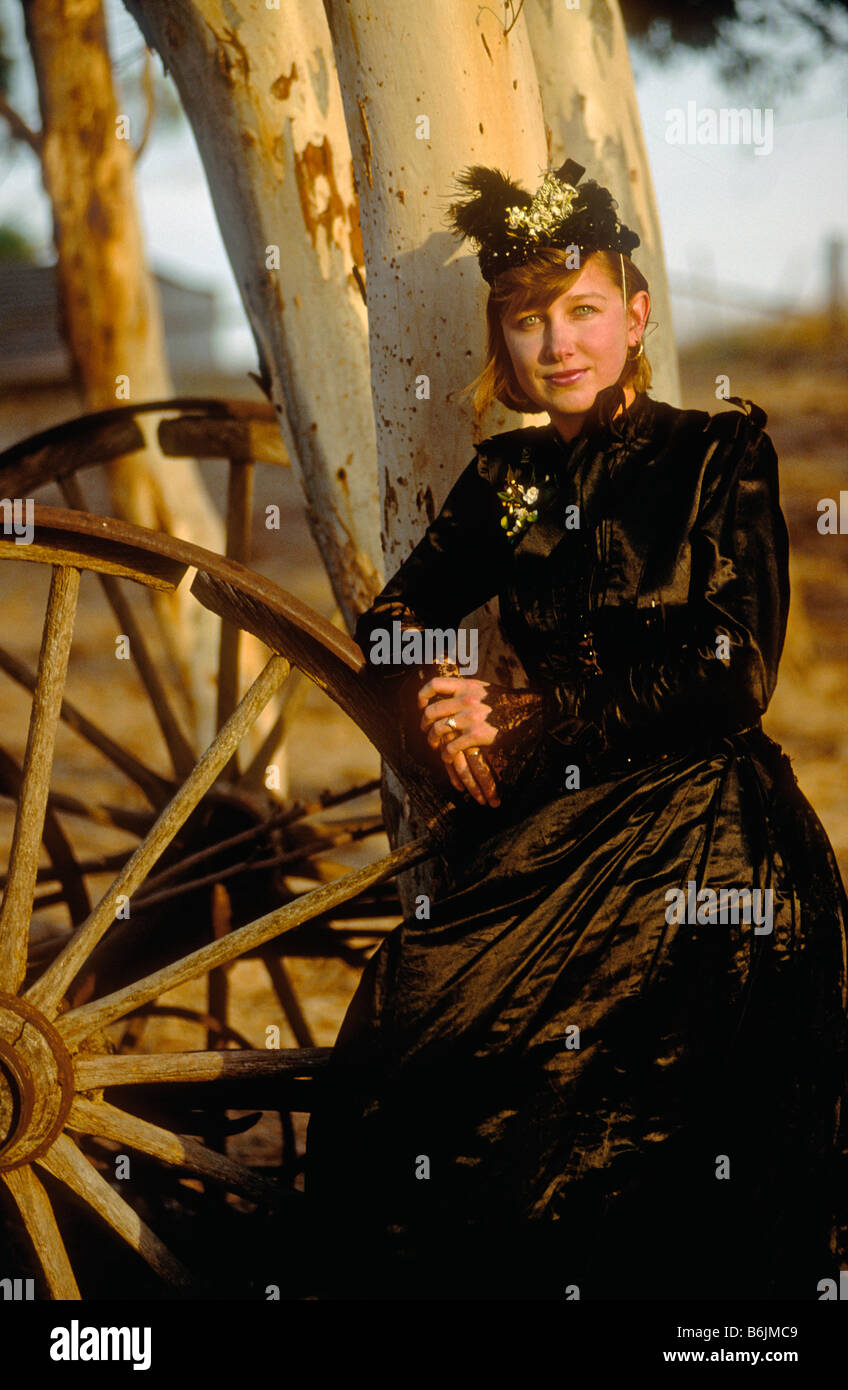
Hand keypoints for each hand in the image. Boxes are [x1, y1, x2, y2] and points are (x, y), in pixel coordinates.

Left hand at [417, 674, 499, 807]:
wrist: (528, 714)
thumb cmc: (505, 704)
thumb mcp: (484, 690)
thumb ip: (466, 690)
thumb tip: (446, 694)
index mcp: (467, 686)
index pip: (435, 685)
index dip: (422, 696)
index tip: (421, 706)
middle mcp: (466, 699)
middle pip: (431, 711)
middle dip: (424, 724)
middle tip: (426, 731)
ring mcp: (471, 717)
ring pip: (438, 730)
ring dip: (432, 741)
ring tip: (435, 747)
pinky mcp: (476, 735)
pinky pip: (450, 747)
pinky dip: (445, 754)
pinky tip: (447, 757)